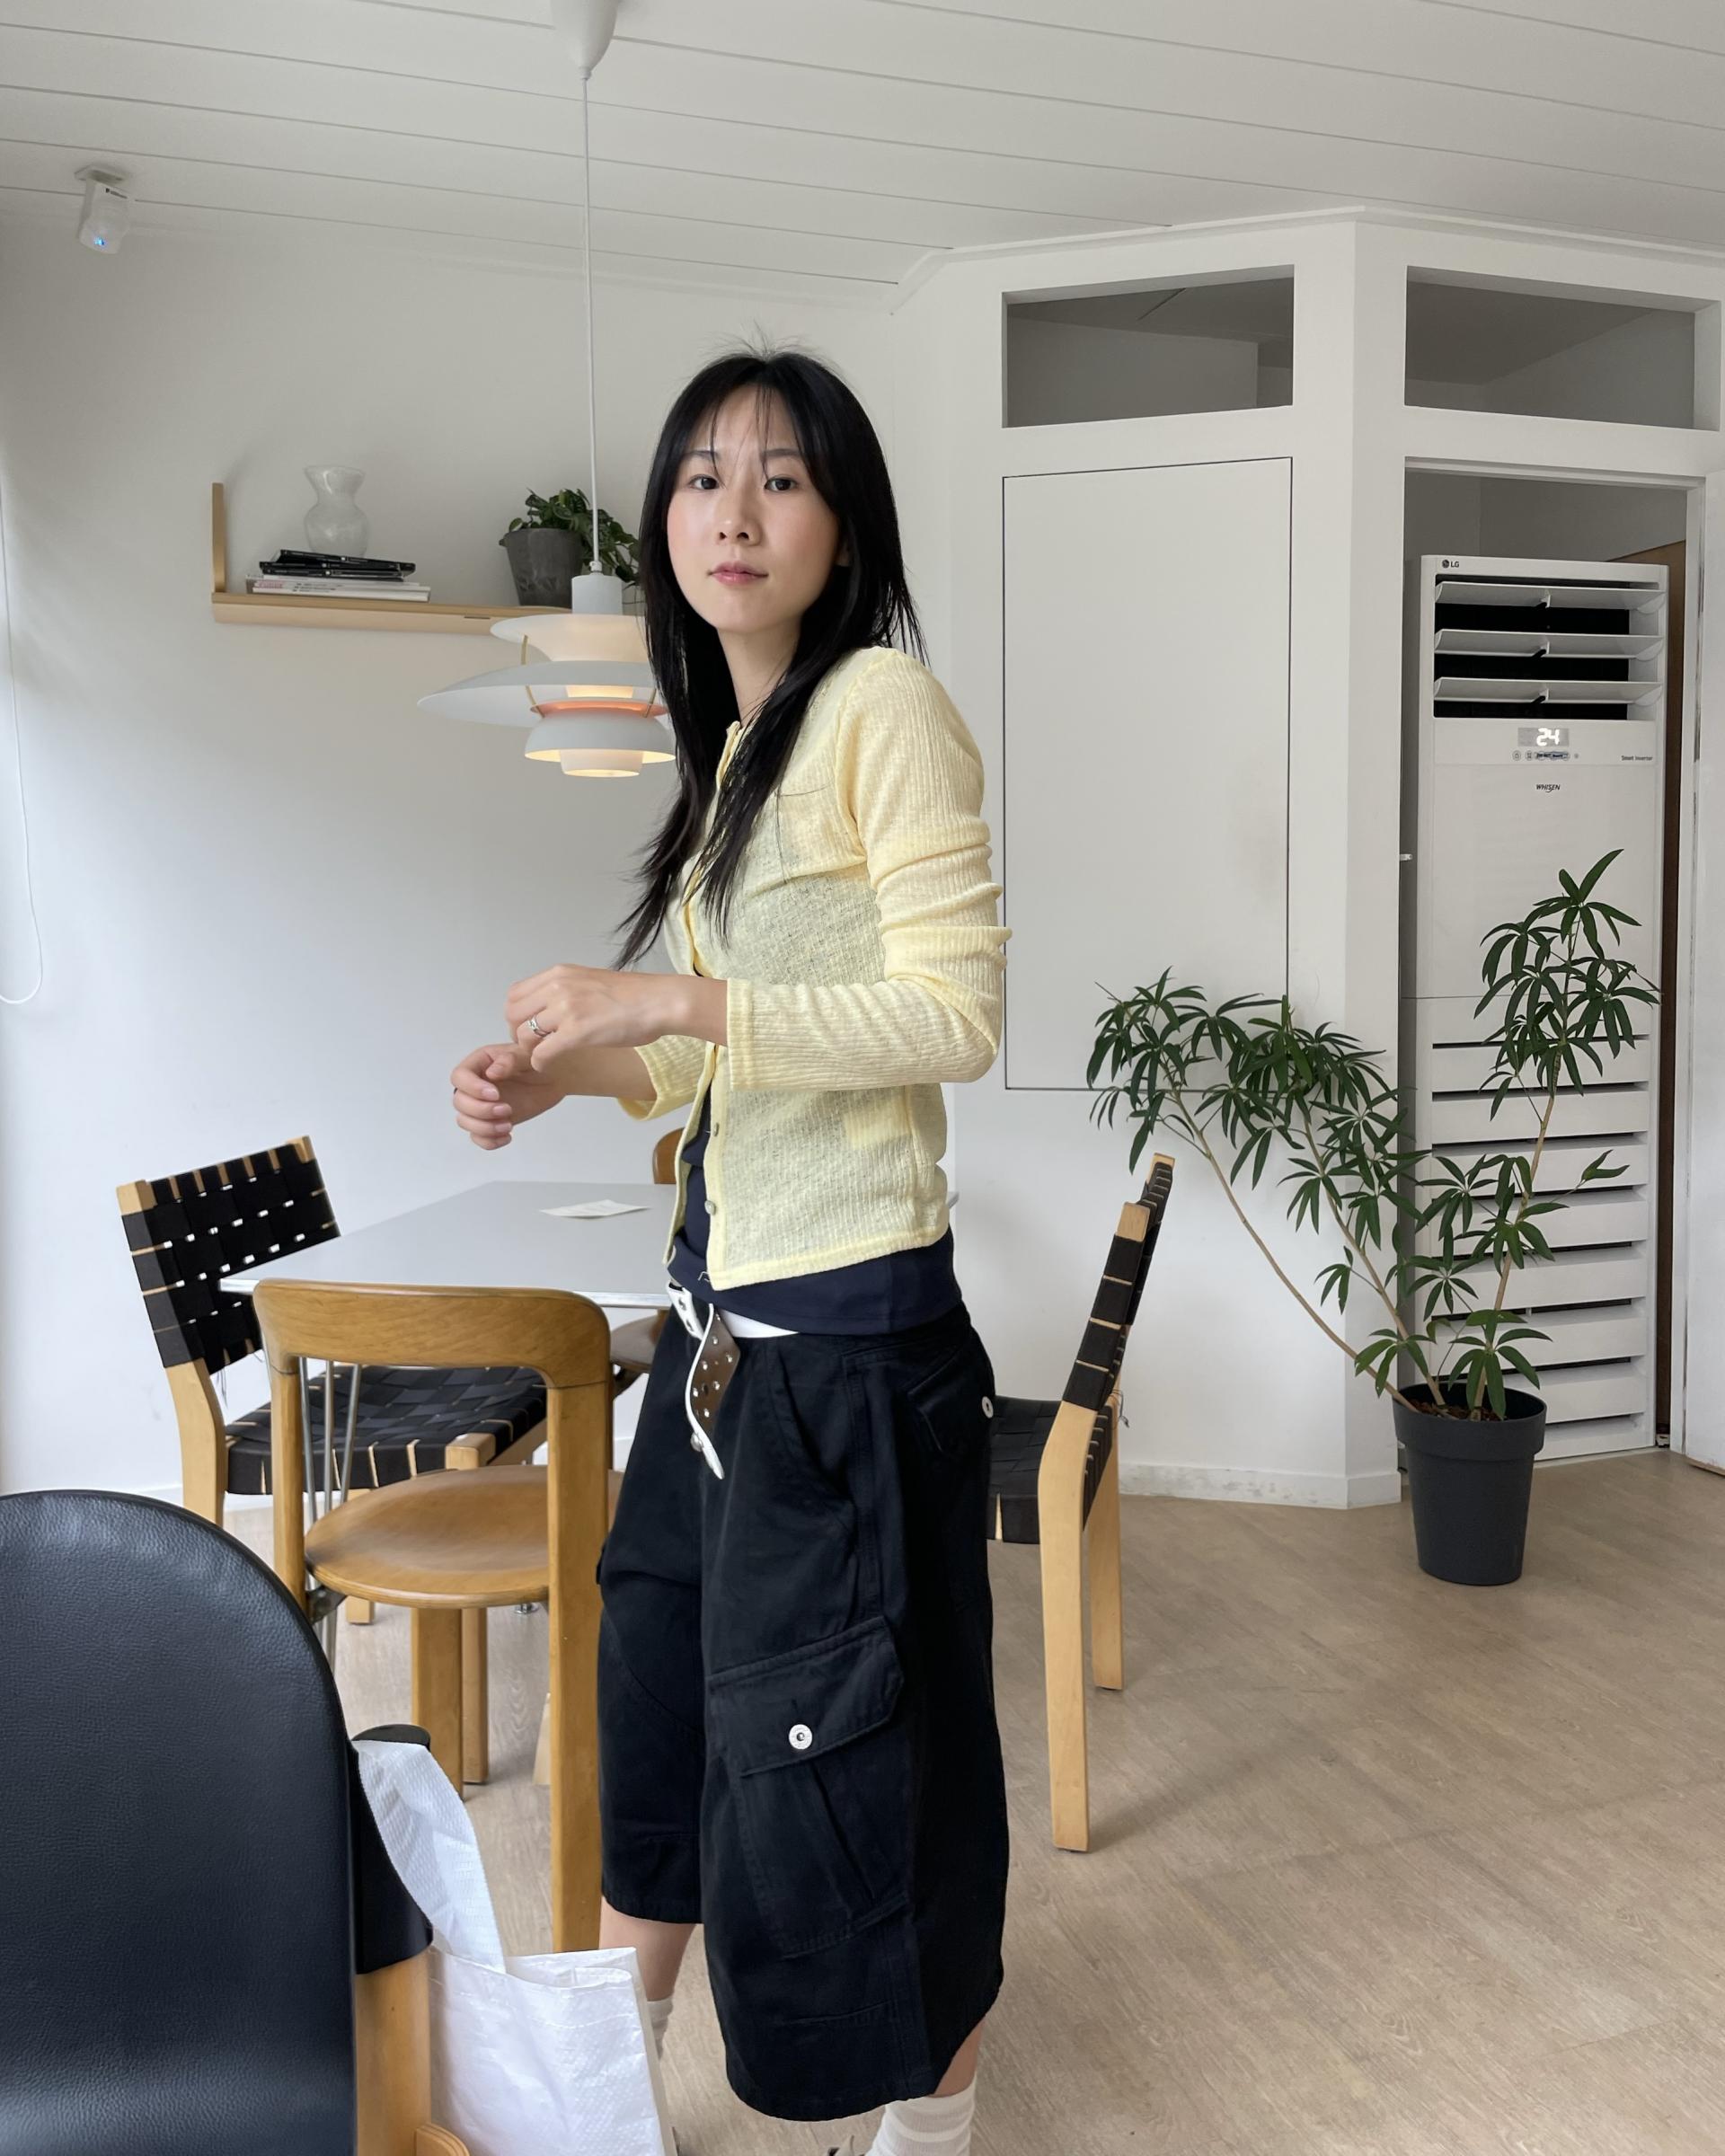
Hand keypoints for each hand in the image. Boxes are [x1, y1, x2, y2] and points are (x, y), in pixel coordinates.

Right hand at [450, 1041, 564, 1149]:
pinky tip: (507, 1137)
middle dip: (480, 1110)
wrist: (554, 1079)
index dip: (472, 1088)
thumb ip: (509, 1060)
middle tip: (506, 1110)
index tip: (495, 1094)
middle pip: (459, 1102)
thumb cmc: (539, 1061)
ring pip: (465, 1121)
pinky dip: (488, 1141)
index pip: (459, 1076)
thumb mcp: (527, 1054)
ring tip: (508, 1126)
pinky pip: (478, 1137)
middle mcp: (475, 1085)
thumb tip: (492, 1073)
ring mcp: (481, 1104)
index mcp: (479, 1063)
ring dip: (483, 1128)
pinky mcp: (490, 1121)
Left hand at [505, 964, 688, 1072]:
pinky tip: (550, 1065)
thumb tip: (556, 1006)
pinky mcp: (576, 1032)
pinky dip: (540, 1063)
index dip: (516, 1016)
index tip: (528, 1028)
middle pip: (512, 1014)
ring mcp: (566, 1009)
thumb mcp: (591, 982)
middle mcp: (557, 987)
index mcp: (559, 974)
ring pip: (524, 1035)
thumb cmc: (635, 996)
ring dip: (529, 1050)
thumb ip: (569, 991)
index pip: (515, 994)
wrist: (659, 1002)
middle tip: (532, 1045)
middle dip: (517, 1033)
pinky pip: (541, 1053)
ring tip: (544, 1055)